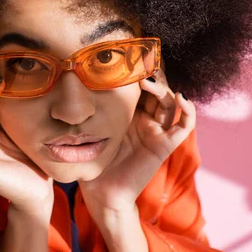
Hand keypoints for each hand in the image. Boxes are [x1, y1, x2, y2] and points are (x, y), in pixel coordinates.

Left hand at [78, 66, 195, 227]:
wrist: (102, 194)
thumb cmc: (93, 164)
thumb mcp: (88, 131)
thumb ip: (84, 113)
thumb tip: (63, 87)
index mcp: (128, 116)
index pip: (139, 88)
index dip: (138, 73)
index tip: (128, 58)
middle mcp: (145, 121)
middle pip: (156, 92)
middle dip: (151, 77)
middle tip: (139, 66)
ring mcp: (156, 133)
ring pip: (170, 104)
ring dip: (163, 90)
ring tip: (149, 82)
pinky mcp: (164, 146)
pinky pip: (183, 127)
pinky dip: (188, 111)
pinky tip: (182, 98)